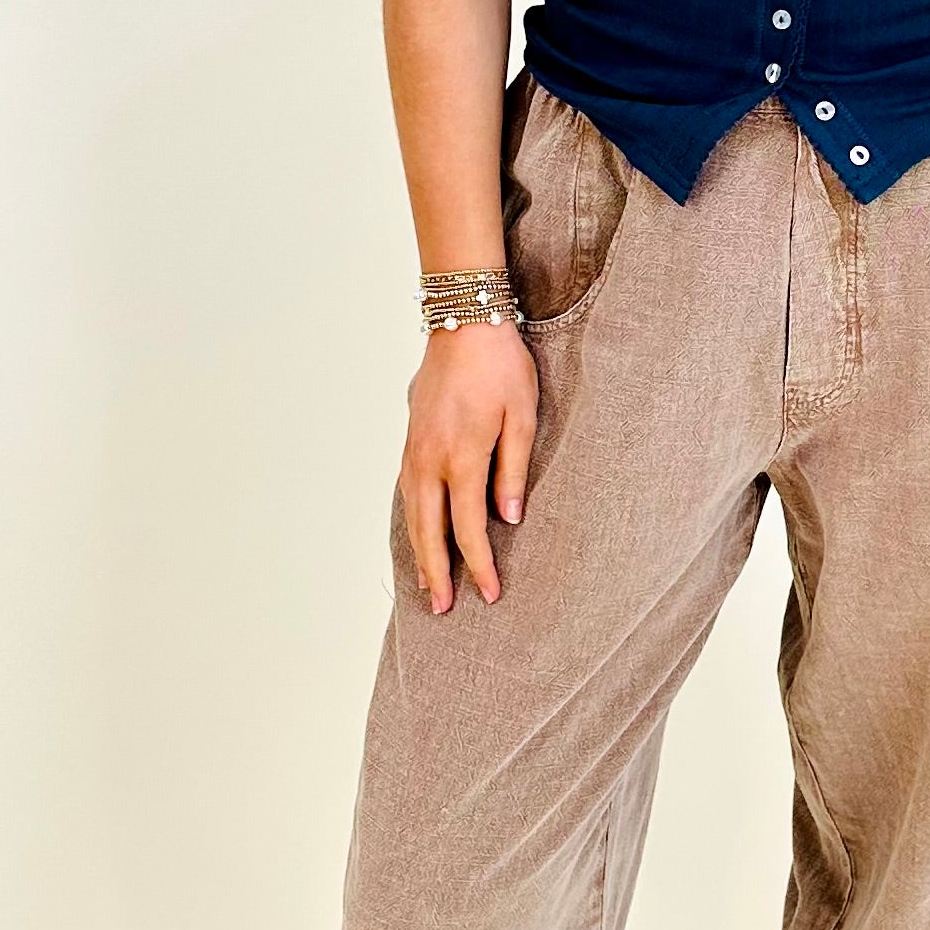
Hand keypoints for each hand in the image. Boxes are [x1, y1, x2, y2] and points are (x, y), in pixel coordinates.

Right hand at [401, 321, 536, 610]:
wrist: (463, 321)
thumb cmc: (501, 365)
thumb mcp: (524, 416)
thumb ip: (513, 470)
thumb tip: (509, 518)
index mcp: (463, 457)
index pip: (469, 527)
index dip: (479, 564)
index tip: (489, 594)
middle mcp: (430, 459)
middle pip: (429, 530)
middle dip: (437, 572)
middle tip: (443, 609)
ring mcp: (414, 448)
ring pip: (411, 512)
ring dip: (418, 550)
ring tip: (426, 582)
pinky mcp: (410, 437)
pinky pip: (406, 490)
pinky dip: (410, 519)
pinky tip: (417, 531)